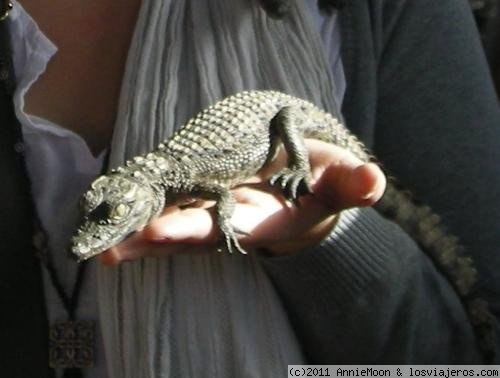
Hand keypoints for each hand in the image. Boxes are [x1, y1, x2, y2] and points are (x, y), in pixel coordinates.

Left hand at [99, 139, 385, 264]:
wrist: (302, 196)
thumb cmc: (319, 188)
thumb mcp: (337, 183)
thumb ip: (352, 184)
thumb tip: (373, 181)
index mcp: (259, 219)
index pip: (222, 228)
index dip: (192, 230)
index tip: (158, 231)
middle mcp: (229, 221)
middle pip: (186, 234)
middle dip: (152, 241)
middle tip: (110, 247)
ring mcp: (212, 214)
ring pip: (173, 225)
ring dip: (138, 234)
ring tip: (103, 242)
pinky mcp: (202, 202)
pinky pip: (171, 208)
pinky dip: (145, 213)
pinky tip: (117, 214)